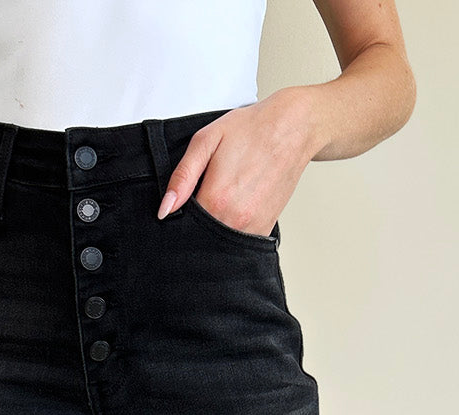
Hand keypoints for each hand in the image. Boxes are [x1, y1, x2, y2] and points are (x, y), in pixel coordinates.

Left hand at [157, 88, 317, 237]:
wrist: (293, 128)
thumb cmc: (251, 130)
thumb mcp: (205, 142)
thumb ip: (182, 177)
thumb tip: (165, 209)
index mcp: (216, 199)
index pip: (183, 224)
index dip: (178, 213)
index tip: (186, 198)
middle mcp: (234, 220)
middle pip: (201, 236)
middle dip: (196, 223)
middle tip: (207, 191)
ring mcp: (251, 228)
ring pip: (220, 241)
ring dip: (215, 226)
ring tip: (225, 195)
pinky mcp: (264, 229)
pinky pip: (238, 240)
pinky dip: (231, 228)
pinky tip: (236, 204)